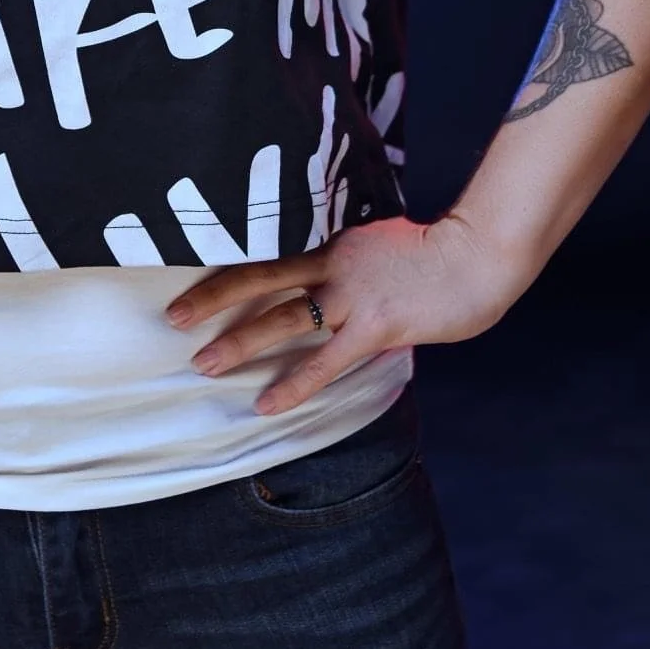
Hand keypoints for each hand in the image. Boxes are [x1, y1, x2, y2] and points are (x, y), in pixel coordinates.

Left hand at [164, 214, 521, 414]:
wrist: (477, 255)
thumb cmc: (434, 254)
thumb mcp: (380, 246)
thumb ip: (348, 263)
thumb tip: (326, 282)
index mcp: (331, 245)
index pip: (267, 256)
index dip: (226, 270)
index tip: (188, 280)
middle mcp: (332, 265)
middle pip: (259, 280)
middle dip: (213, 301)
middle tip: (173, 319)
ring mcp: (352, 295)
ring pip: (283, 319)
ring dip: (240, 342)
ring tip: (203, 364)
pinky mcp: (375, 326)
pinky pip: (325, 360)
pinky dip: (293, 383)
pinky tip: (265, 403)